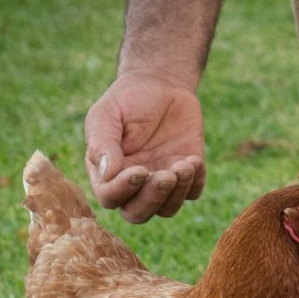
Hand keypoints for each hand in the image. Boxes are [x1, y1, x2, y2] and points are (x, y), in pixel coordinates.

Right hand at [84, 71, 206, 222]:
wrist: (161, 84)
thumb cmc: (127, 99)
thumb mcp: (107, 114)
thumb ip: (103, 143)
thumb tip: (107, 173)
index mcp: (107, 173)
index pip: (110, 197)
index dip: (123, 190)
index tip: (139, 169)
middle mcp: (133, 184)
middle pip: (138, 213)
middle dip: (153, 199)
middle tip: (167, 175)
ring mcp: (160, 181)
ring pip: (167, 208)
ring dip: (177, 192)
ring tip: (185, 163)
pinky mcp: (186, 174)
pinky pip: (193, 192)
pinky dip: (195, 182)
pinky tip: (194, 159)